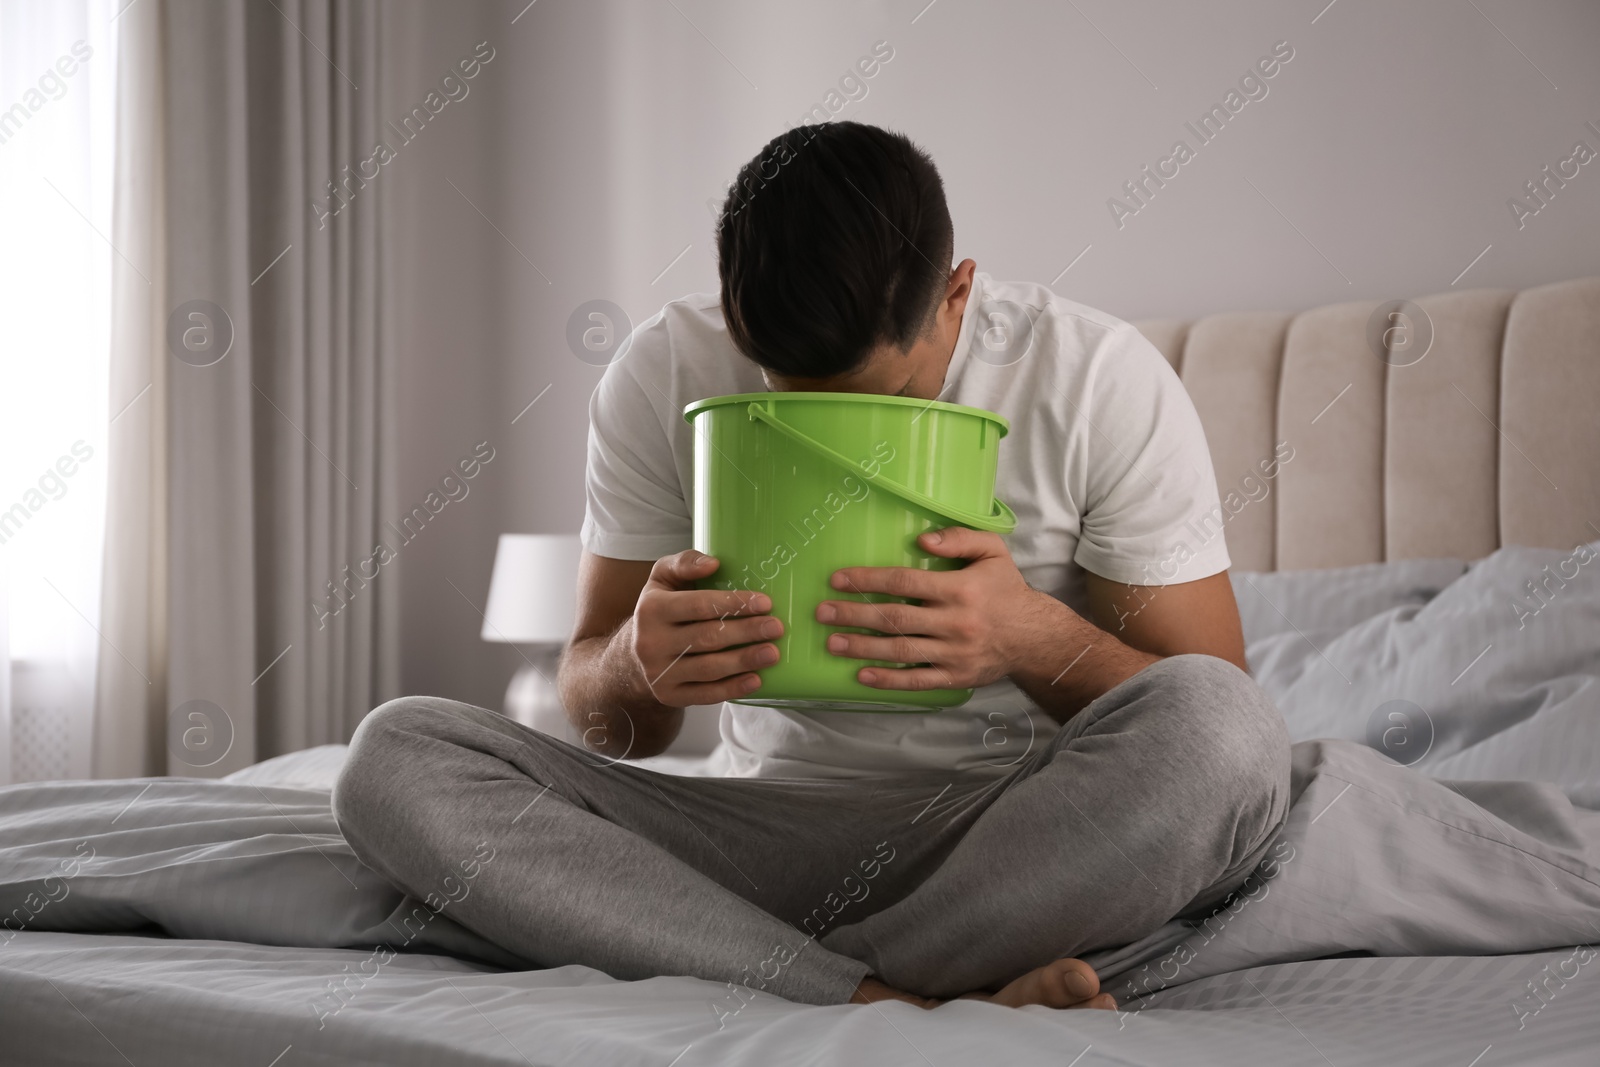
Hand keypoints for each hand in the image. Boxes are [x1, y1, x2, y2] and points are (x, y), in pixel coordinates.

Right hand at [631, 550, 782, 706]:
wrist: (632, 656)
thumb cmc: (660, 610)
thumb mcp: (662, 579)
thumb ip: (684, 562)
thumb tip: (713, 564)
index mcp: (651, 609)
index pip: (698, 606)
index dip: (734, 604)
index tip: (765, 603)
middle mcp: (651, 642)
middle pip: (707, 638)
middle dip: (746, 632)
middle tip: (776, 628)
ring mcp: (659, 673)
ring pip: (708, 668)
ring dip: (744, 661)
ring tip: (773, 653)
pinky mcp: (669, 696)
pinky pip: (705, 695)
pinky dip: (732, 689)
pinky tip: (756, 680)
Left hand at [817, 527, 1047, 691]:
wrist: (1034, 637)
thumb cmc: (1006, 590)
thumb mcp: (993, 552)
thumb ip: (959, 538)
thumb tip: (921, 540)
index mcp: (959, 589)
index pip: (904, 582)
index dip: (869, 580)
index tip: (838, 580)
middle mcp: (954, 622)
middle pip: (895, 618)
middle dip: (854, 615)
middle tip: (822, 613)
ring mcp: (953, 653)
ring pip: (900, 651)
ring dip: (862, 648)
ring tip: (832, 642)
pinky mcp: (955, 677)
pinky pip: (917, 681)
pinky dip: (888, 681)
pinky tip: (862, 675)